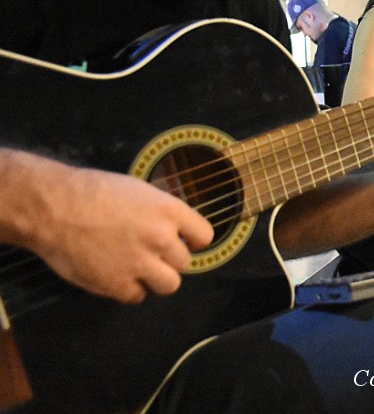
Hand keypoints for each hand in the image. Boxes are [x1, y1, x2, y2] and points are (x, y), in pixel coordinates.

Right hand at [11, 155, 213, 303]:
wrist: (53, 207)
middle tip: (146, 252)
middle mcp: (162, 239)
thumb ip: (161, 213)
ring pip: (169, 284)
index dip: (192, 240)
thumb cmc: (93, 191)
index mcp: (170, 211)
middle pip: (185, 263)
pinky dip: (127, 289)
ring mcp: (141, 264)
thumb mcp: (139, 192)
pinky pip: (137, 296)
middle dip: (168, 259)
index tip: (182, 241)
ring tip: (136, 267)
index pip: (204, 236)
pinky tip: (114, 274)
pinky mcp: (117, 285)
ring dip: (155, 278)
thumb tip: (175, 230)